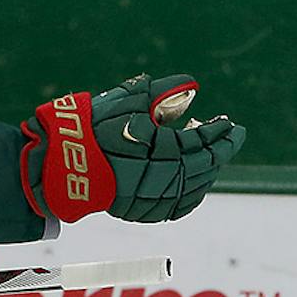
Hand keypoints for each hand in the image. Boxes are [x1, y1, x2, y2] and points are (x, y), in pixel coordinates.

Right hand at [21, 73, 243, 224]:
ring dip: (209, 170)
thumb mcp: (130, 99)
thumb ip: (164, 91)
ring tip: (212, 156)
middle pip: (207, 164)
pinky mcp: (145, 211)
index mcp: (168, 148)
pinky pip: (180, 205)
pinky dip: (193, 193)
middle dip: (222, 149)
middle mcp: (168, 176)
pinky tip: (195, 183)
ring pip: (197, 187)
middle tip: (231, 137)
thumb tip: (192, 86)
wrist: (65, 164)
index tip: (231, 124)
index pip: (206, 140)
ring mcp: (157, 197)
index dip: (222, 132)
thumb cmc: (96, 127)